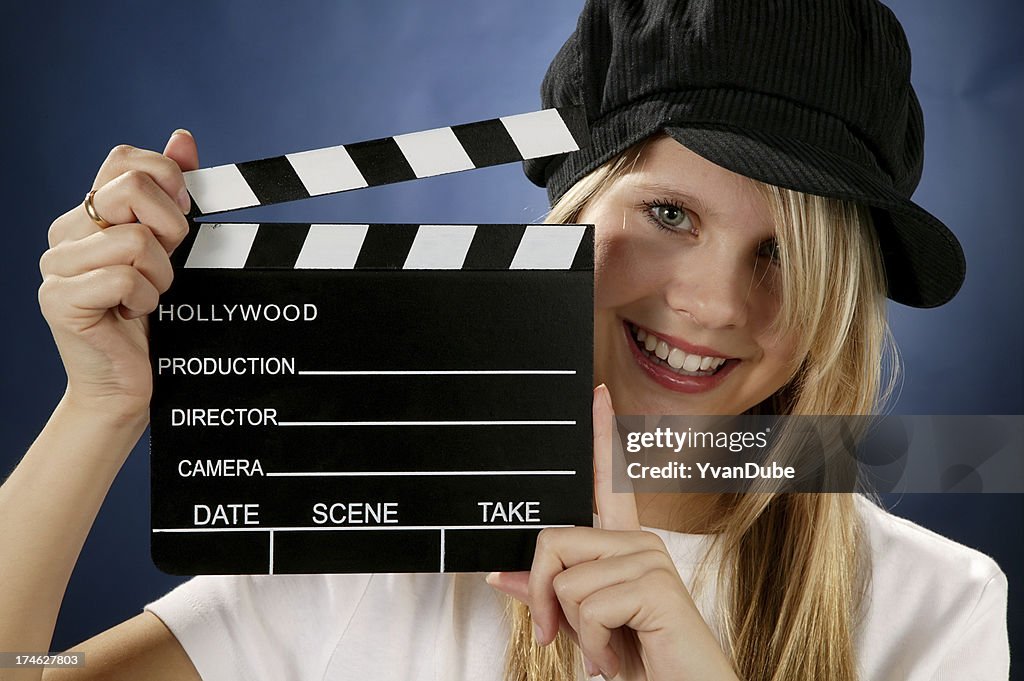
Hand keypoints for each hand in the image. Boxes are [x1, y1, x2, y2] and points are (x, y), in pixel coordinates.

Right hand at [38, 131, 197, 421]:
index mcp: (89, 212)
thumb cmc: (152, 313)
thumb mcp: (169, 246)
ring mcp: (55, 264)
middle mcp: (65, 231)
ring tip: (147, 297)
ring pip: (135, 239)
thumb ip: (172, 192)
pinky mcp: (58, 299)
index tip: (182, 215)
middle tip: (163, 265)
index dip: (167, 180)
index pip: (125, 160)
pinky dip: (145, 299)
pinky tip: (133, 315)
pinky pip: (124, 278)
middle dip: (170, 230)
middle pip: (131, 189)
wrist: (130, 380)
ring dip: (160, 275)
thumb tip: (183, 138)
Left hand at [486, 385, 738, 679]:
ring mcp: (649, 559)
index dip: (601, 435)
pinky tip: (618, 656)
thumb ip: (546, 596)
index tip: (597, 395)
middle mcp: (640, 543)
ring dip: (574, 631)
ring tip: (605, 650)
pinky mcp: (655, 585)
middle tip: (557, 636)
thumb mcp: (582, 626)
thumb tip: (499, 576)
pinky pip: (586, 606)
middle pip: (553, 541)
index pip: (608, 482)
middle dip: (540, 597)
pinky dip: (591, 645)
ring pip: (565, 578)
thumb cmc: (643, 660)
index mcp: (625, 546)